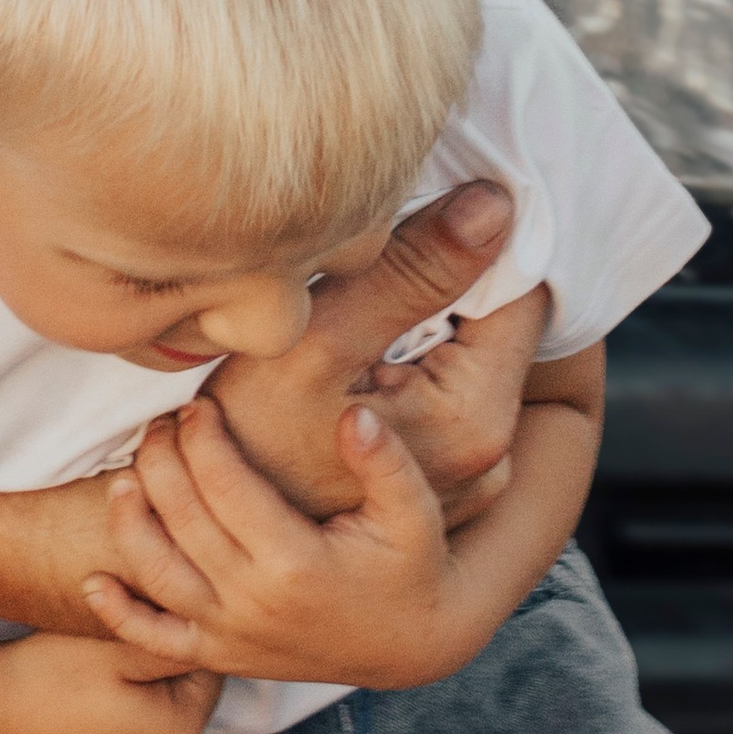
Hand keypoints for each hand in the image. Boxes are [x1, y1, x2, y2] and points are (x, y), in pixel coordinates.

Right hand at [0, 633, 220, 733]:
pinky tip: (79, 717)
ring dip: (136, 714)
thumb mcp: (120, 645)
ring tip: (95, 686)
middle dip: (159, 684)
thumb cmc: (51, 672)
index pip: (205, 681)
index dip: (177, 650)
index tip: (147, 631)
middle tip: (117, 654)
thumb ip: (173, 642)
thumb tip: (212, 634)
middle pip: (178, 713)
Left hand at [85, 394, 473, 691]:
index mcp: (297, 563)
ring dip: (130, 523)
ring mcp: (233, 635)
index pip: (225, 486)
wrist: (411, 644)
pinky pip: (156, 642)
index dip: (201, 438)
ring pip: (156, 574)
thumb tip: (352, 414)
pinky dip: (120, 615)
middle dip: (161, 462)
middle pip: (182, 520)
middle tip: (158, 425)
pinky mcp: (222, 657)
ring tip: (125, 477)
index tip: (194, 405)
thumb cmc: (411, 566)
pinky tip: (94, 582)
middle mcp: (255, 603)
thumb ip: (386, 463)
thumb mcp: (414, 514)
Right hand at [199, 181, 535, 523]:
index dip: (472, 242)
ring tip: (352, 331)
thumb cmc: (246, 442)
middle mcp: (492, 454)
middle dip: (441, 286)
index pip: (520, 290)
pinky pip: (448, 390)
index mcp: (475, 418)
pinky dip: (412, 363)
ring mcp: (473, 472)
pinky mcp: (447, 475)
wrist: (212, 526)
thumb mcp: (317, 340)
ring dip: (423, 323)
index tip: (410, 231)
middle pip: (495, 322)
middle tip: (362, 284)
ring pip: (468, 352)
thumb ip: (410, 272)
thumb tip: (495, 207)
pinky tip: (355, 371)